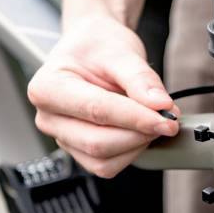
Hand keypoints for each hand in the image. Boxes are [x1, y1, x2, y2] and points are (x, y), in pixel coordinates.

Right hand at [27, 14, 178, 177]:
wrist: (92, 48)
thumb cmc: (98, 46)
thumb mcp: (121, 51)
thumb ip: (141, 79)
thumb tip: (160, 105)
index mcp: (47, 88)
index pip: (97, 110)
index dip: (136, 117)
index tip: (165, 118)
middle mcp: (49, 117)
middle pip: (97, 143)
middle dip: (138, 134)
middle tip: (166, 119)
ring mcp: (62, 137)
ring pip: (103, 162)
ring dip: (136, 146)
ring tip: (152, 120)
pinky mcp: (78, 151)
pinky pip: (107, 166)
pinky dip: (130, 153)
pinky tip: (140, 131)